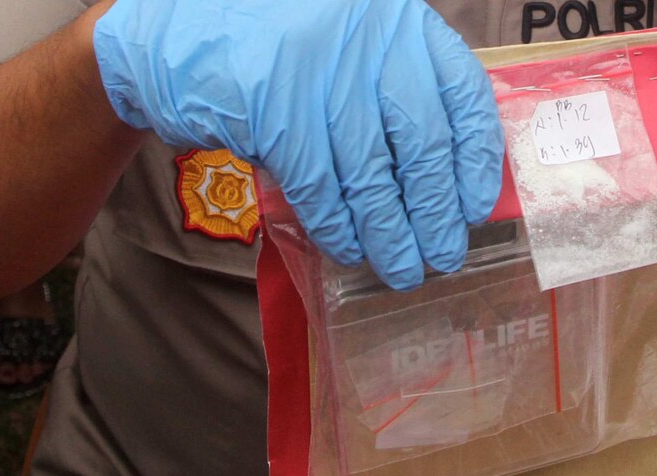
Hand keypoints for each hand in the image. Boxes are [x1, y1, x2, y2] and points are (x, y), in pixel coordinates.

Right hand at [92, 0, 503, 289]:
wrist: (179, 27)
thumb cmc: (280, 46)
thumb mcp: (353, 47)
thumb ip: (395, 93)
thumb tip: (443, 181)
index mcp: (399, 22)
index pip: (461, 96)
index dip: (476, 160)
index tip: (477, 207)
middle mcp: (367, 40)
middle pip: (422, 142)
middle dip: (437, 211)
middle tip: (445, 254)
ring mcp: (318, 72)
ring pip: (371, 175)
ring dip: (390, 234)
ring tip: (402, 270)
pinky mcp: (271, 108)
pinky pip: (318, 186)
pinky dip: (336, 226)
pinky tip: (348, 249)